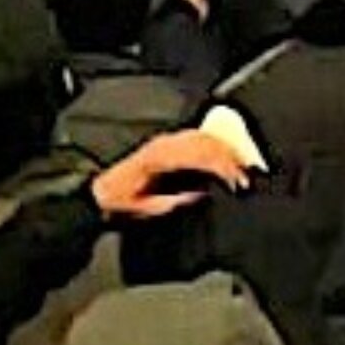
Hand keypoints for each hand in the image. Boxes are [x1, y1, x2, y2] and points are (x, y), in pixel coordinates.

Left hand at [90, 130, 252, 219]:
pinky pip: (197, 137)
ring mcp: (166, 139)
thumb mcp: (148, 209)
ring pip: (205, 136)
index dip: (225, 167)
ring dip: (226, 150)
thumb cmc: (120, 202)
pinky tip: (223, 158)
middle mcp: (165, 142)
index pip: (202, 153)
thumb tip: (205, 194)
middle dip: (232, 158)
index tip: (239, 182)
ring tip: (241, 169)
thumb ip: (176, 201)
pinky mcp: (166, 142)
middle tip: (247, 178)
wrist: (97, 192)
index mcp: (160, 156)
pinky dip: (215, 146)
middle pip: (208, 140)